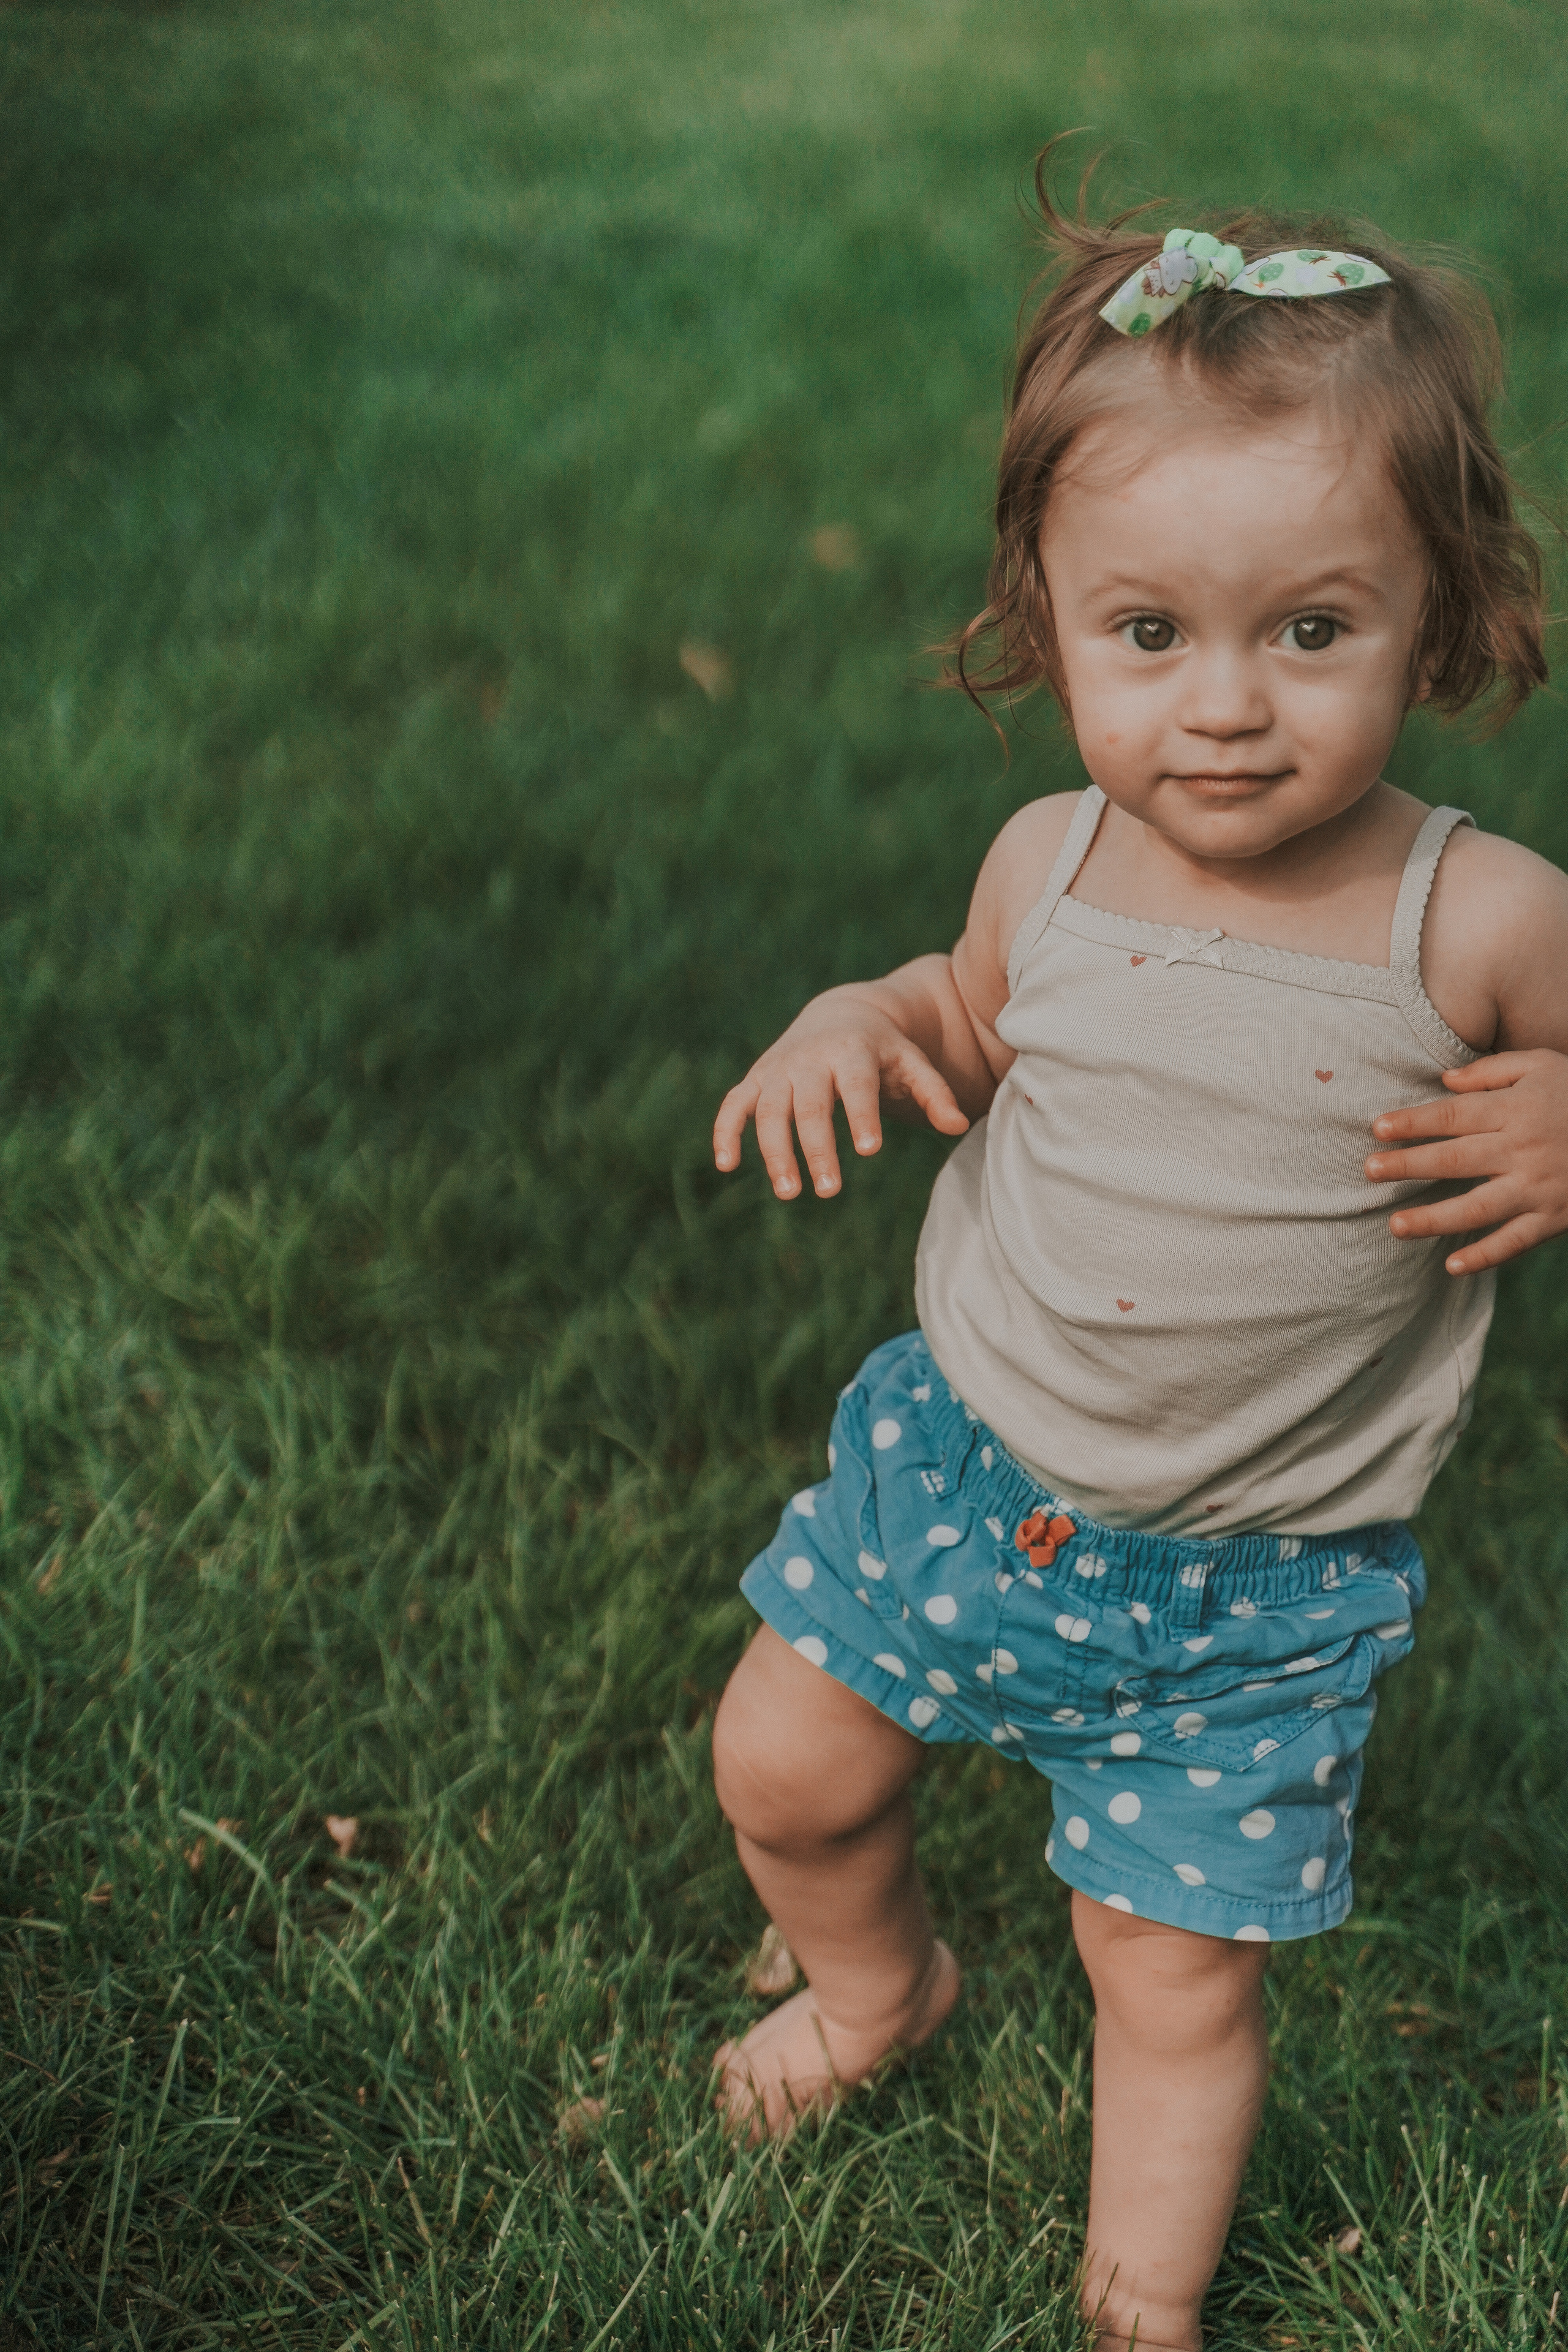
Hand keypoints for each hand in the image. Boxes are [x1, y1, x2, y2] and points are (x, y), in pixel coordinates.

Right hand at [714, 995, 969, 1199]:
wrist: (841, 1014)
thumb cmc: (883, 1050)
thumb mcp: (912, 1063)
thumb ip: (934, 1093)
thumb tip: (957, 1125)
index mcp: (852, 1050)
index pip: (856, 1085)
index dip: (861, 1115)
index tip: (870, 1151)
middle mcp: (810, 1058)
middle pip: (809, 1106)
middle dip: (816, 1149)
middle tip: (830, 1191)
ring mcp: (779, 1069)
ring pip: (768, 1112)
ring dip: (774, 1152)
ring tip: (789, 1193)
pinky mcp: (756, 1080)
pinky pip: (733, 1105)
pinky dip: (725, 1132)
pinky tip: (727, 1165)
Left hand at [1365, 1049, 1567, 1273]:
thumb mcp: (1543, 1065)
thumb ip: (1492, 1071)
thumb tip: (1444, 1081)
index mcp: (1516, 1110)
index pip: (1453, 1116)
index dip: (1413, 1122)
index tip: (1377, 1128)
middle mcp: (1523, 1149)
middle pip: (1454, 1159)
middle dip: (1408, 1166)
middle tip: (1369, 1171)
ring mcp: (1538, 1187)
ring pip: (1477, 1207)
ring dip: (1433, 1218)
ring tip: (1396, 1225)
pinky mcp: (1554, 1217)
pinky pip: (1515, 1242)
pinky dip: (1485, 1256)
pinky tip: (1452, 1266)